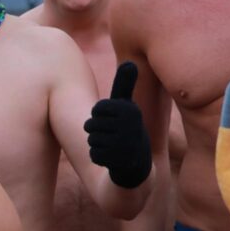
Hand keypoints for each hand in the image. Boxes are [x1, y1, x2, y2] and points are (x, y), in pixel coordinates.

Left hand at [84, 63, 151, 188]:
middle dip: (97, 132)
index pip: (98, 108)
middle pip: (91, 125)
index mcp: (131, 110)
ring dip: (98, 145)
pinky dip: (100, 158)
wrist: (138, 169)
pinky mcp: (122, 162)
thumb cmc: (128, 132)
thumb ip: (125, 86)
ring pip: (92, 140)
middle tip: (112, 136)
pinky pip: (94, 155)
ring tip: (114, 147)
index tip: (113, 121)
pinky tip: (112, 159)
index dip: (100, 117)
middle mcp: (131, 125)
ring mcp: (127, 144)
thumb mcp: (128, 108)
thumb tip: (130, 62)